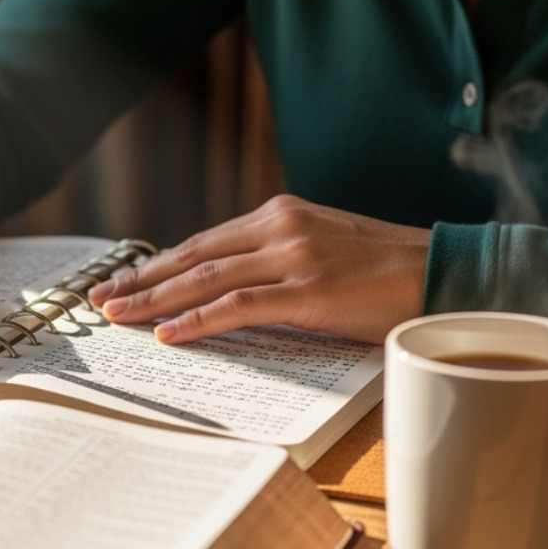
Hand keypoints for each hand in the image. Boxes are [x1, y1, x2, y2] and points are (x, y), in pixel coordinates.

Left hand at [87, 195, 429, 344]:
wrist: (448, 272)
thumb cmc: (390, 271)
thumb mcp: (324, 250)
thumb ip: (279, 260)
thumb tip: (232, 290)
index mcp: (281, 215)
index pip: (204, 242)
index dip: (159, 264)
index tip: (122, 280)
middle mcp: (280, 227)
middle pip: (193, 256)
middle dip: (141, 280)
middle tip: (99, 298)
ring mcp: (294, 256)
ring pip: (206, 279)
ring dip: (154, 300)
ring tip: (116, 315)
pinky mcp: (309, 291)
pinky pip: (239, 305)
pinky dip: (197, 319)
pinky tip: (168, 333)